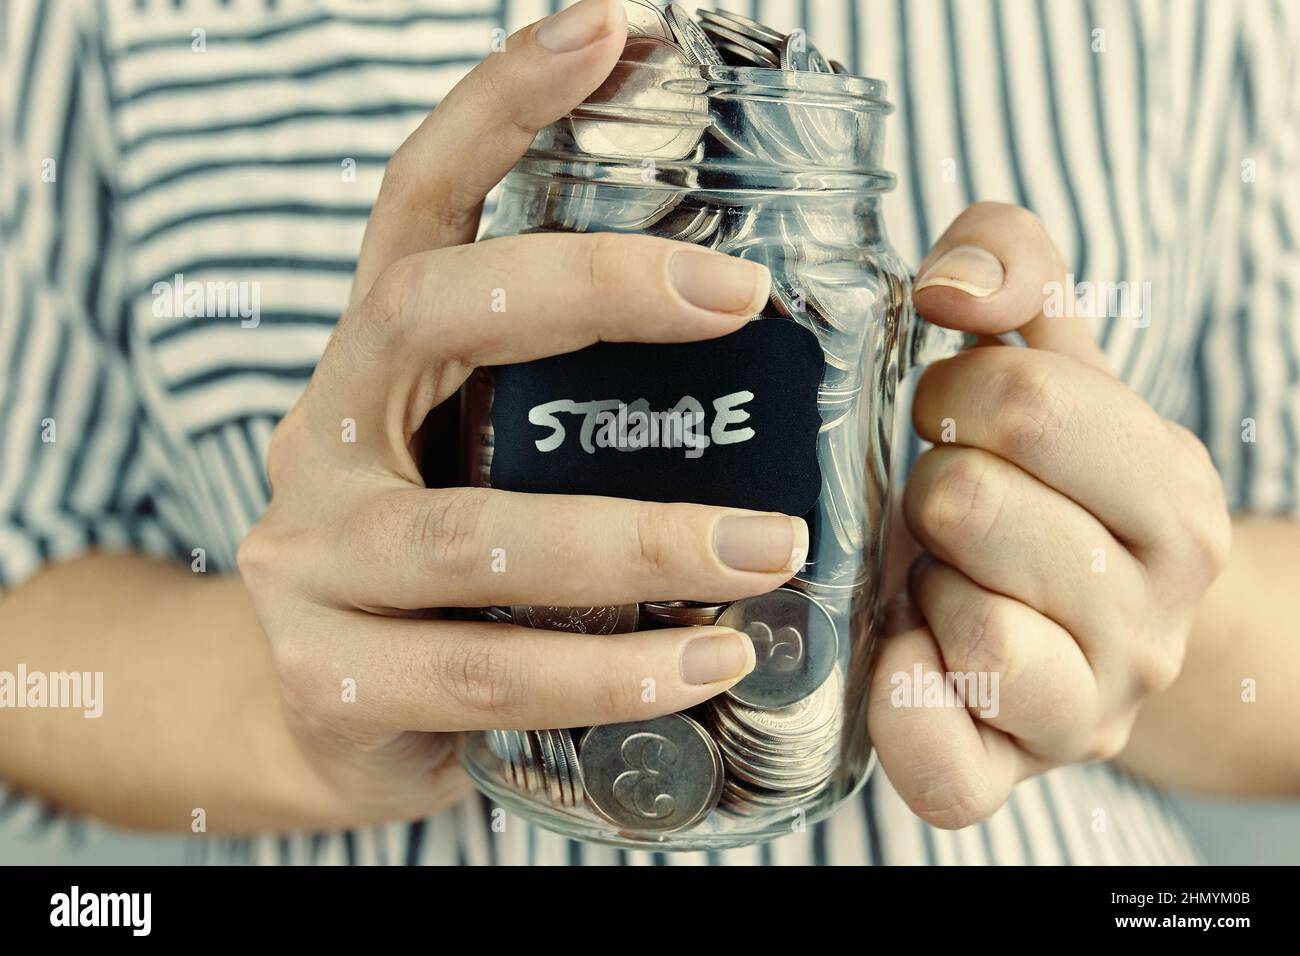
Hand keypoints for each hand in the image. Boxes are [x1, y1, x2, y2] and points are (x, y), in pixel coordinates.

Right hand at [237, 0, 803, 826]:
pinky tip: (704, 670)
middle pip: (433, 314)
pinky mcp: (331, 677)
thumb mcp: (493, 460)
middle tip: (737, 292)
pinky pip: (483, 676)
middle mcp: (322, 435)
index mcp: (374, 361)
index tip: (607, 28)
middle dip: (589, 286)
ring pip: (473, 536)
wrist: (325, 717)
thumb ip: (577, 407)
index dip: (499, 106)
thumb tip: (762, 337)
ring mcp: (310, 559)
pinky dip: (605, 675)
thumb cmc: (451, 575)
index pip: (417, 203)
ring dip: (636, 540)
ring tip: (769, 549)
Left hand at [868, 202, 1231, 827]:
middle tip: (947, 506)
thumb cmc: (1048, 482)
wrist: (1085, 627)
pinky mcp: (1013, 776)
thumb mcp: (1052, 358)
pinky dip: (906, 708)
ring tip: (943, 578)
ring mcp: (1091, 708)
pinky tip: (903, 656)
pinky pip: (947, 764)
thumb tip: (952, 282)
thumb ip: (1015, 264)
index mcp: (1172, 494)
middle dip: (932, 487)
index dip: (953, 397)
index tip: (956, 422)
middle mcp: (1155, 613)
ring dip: (923, 584)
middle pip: (972, 504)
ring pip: (967, 623)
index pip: (1026, 402)